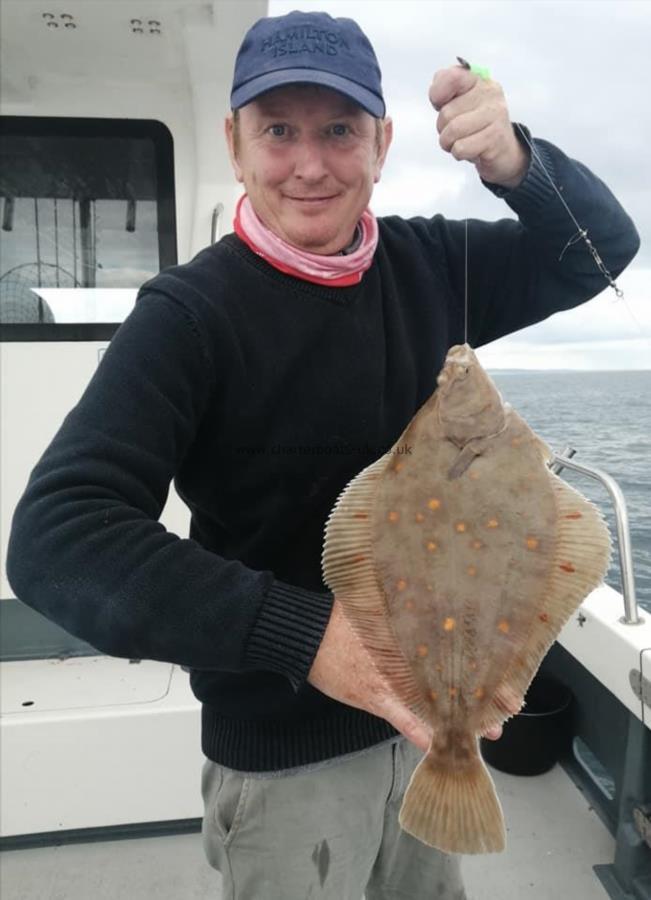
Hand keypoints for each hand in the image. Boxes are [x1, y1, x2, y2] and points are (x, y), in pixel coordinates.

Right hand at [307, 599, 522, 750]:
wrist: (308, 634)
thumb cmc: (341, 616)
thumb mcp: (376, 603)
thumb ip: (402, 602)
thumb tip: (428, 587)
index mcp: (410, 633)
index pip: (456, 648)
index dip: (485, 659)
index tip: (508, 666)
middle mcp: (407, 656)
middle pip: (453, 675)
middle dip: (484, 692)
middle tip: (511, 704)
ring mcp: (392, 678)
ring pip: (435, 701)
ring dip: (461, 717)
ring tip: (489, 730)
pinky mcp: (374, 696)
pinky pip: (402, 718)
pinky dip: (420, 731)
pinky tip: (438, 743)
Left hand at [428, 63, 529, 188]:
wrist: (503, 149)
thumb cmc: (475, 125)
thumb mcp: (458, 102)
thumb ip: (443, 89)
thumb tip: (436, 93)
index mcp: (478, 80)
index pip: (451, 77)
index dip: (437, 95)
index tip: (441, 105)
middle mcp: (489, 93)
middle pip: (446, 113)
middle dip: (443, 129)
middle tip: (456, 132)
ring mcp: (495, 114)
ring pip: (453, 131)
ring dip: (449, 143)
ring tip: (461, 141)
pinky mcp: (496, 137)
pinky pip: (461, 148)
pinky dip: (459, 154)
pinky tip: (471, 150)